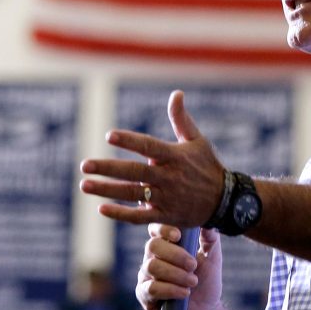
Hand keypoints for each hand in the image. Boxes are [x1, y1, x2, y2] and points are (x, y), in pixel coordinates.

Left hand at [79, 90, 224, 226]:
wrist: (225, 201)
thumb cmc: (207, 165)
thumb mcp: (197, 139)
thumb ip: (181, 118)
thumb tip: (176, 93)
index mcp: (175, 156)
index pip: (148, 146)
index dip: (129, 140)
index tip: (109, 135)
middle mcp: (169, 177)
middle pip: (135, 172)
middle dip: (108, 168)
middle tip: (85, 165)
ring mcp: (167, 198)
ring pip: (133, 194)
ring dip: (107, 190)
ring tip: (85, 184)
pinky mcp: (166, 217)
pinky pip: (140, 217)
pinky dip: (121, 214)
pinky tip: (101, 208)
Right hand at [136, 224, 222, 309]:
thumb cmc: (206, 279)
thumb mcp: (212, 257)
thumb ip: (210, 239)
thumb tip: (208, 224)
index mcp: (166, 243)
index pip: (155, 228)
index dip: (163, 228)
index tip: (179, 235)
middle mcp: (152, 256)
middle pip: (153, 246)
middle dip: (175, 254)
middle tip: (193, 265)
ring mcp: (146, 275)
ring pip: (152, 267)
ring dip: (175, 274)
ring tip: (192, 281)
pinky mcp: (144, 294)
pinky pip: (151, 288)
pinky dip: (170, 290)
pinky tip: (184, 293)